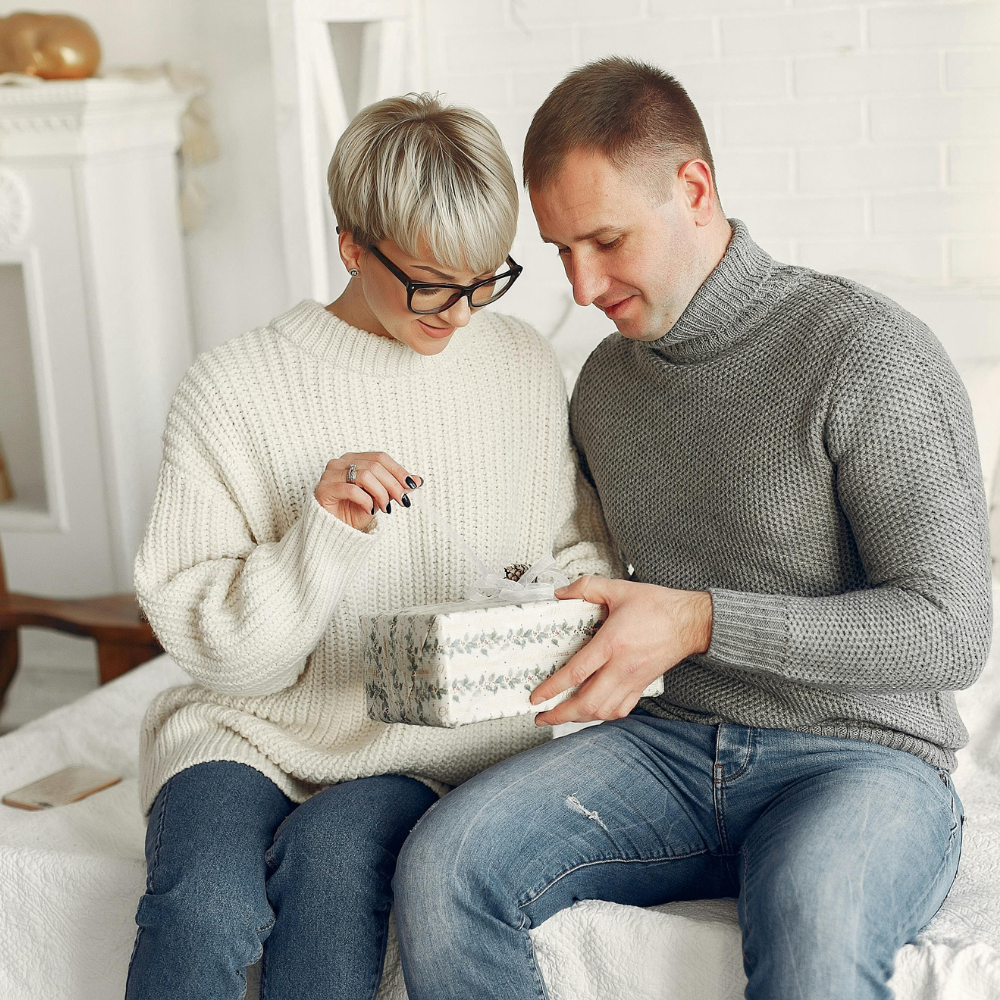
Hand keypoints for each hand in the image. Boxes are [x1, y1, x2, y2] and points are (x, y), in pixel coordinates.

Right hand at [314, 452, 422, 531]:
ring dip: (380, 493)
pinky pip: (351, 490)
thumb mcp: (380, 498)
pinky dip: (365, 500)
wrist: (334, 531)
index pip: (380, 457)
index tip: (411, 485)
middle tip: (402, 500)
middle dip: (393, 484)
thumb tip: (418, 480)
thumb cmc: (353, 512)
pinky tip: (370, 510)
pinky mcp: (324, 488)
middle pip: (374, 465)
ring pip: (364, 475)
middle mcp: (341, 462)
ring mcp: (330, 474)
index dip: (398, 470)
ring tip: (385, 508)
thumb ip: (395, 487)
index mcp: (355, 459)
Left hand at [530, 577, 712, 725]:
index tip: (536, 697)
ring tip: (561, 716)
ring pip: (603, 711)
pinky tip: (591, 712)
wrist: (690, 621)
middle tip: (542, 716)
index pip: (577, 672)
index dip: (553, 688)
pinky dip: (602, 715)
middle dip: (561, 714)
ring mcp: (633, 680)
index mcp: (612, 643)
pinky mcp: (642, 685)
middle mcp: (622, 667)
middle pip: (588, 702)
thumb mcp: (618, 588)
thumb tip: (560, 593)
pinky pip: (621, 709)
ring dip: (579, 718)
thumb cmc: (656, 605)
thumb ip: (586, 587)